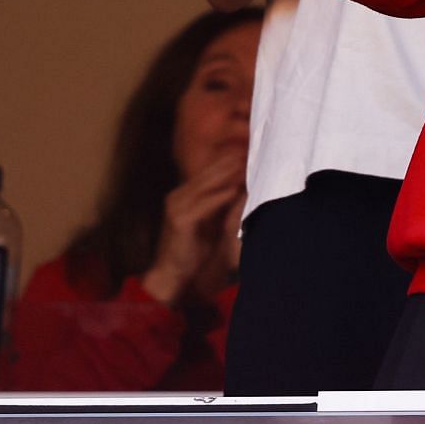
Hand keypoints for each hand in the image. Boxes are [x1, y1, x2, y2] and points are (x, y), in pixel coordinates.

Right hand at [141, 151, 244, 305]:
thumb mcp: (209, 222)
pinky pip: (203, 204)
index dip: (228, 160)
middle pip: (208, 174)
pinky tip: (234, 190)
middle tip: (252, 150)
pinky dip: (219, 197)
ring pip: (206, 185)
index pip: (208, 172)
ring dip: (227, 174)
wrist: (172, 273)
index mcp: (184, 195)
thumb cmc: (193, 249)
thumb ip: (221, 204)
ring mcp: (176, 207)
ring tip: (247, 164)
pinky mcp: (180, 220)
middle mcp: (178, 196)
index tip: (249, 150)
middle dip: (230, 162)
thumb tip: (241, 186)